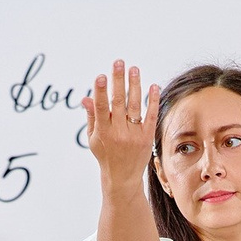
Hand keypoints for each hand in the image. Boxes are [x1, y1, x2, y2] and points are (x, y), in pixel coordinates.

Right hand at [83, 61, 159, 187]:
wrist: (122, 177)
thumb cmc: (105, 155)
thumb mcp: (93, 138)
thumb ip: (92, 117)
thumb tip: (86, 97)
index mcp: (103, 132)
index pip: (101, 108)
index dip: (101, 91)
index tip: (102, 75)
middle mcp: (118, 132)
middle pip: (118, 102)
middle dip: (118, 81)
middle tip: (119, 62)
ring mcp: (134, 135)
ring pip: (135, 106)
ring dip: (135, 86)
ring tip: (134, 69)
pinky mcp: (147, 137)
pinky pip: (151, 116)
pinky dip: (153, 101)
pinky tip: (153, 86)